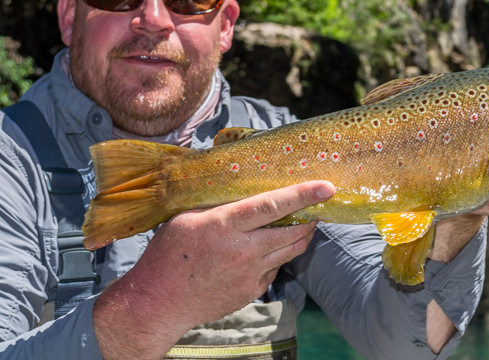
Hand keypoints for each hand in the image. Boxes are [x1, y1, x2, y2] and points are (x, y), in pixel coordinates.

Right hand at [93, 181, 334, 359]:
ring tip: (302, 223)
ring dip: (300, 235)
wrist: (158, 303)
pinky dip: (277, 256)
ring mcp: (250, 274)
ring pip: (290, 250)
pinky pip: (274, 269)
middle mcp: (244, 250)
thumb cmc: (167, 255)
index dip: (303, 194)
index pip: (273, 205)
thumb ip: (218, 205)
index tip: (327, 187)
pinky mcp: (251, 291)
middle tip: (318, 206)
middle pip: (293, 231)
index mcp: (225, 225)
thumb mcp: (186, 218)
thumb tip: (242, 188)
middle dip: (311, 217)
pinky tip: (266, 250)